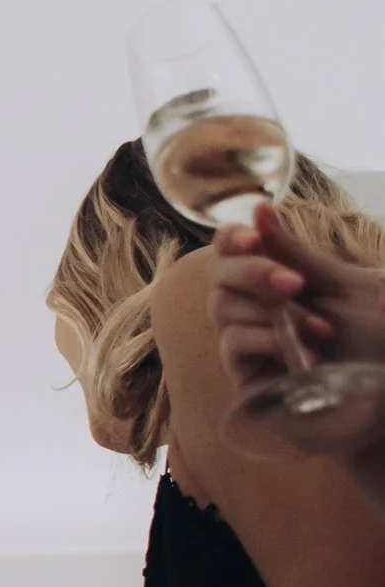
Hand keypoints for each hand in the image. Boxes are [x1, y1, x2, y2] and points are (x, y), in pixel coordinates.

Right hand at [208, 203, 384, 456]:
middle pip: (218, 274)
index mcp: (275, 280)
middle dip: (253, 273)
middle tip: (295, 284)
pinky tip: (310, 359)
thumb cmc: (377, 343)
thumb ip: (297, 253)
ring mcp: (246, 343)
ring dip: (276, 314)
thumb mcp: (343, 287)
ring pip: (223, 308)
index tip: (253, 236)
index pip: (230, 249)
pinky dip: (269, 343)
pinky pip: (233, 344)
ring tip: (324, 332)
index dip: (232, 238)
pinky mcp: (245, 377)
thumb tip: (258, 208)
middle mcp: (254, 307)